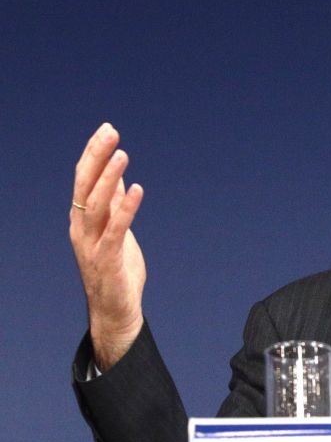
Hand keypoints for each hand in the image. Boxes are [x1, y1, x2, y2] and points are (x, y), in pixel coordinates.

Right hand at [69, 123, 145, 370]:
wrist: (115, 311)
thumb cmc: (116, 270)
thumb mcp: (115, 230)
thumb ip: (114, 204)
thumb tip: (117, 175)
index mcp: (82, 220)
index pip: (84, 179)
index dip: (94, 154)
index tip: (106, 130)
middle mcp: (82, 228)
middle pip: (85, 186)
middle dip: (97, 157)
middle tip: (110, 132)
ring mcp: (92, 244)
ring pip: (96, 205)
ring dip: (109, 178)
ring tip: (122, 154)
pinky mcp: (109, 259)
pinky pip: (117, 229)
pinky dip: (126, 208)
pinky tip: (137, 189)